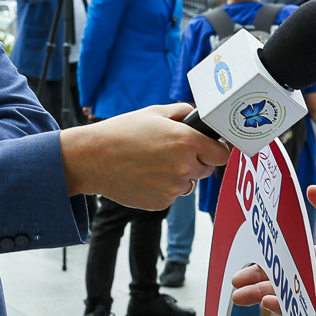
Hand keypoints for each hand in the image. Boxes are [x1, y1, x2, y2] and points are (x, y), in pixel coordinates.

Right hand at [62, 102, 227, 209]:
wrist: (93, 158)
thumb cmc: (121, 132)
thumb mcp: (154, 112)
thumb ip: (182, 112)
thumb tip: (196, 116)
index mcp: (187, 141)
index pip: (222, 154)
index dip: (216, 150)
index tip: (209, 148)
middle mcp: (185, 166)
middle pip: (207, 169)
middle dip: (196, 161)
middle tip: (171, 153)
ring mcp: (174, 187)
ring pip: (188, 183)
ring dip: (178, 175)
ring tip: (152, 164)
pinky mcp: (162, 202)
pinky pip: (171, 194)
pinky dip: (162, 188)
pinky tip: (144, 176)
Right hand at [233, 185, 315, 315]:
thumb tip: (310, 190)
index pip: (282, 264)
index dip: (260, 268)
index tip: (239, 270)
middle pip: (282, 285)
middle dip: (258, 289)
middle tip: (236, 293)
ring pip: (295, 302)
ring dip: (273, 301)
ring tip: (252, 300)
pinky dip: (302, 314)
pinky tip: (284, 308)